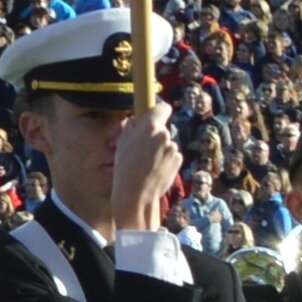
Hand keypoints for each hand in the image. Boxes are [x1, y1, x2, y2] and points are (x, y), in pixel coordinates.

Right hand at [99, 112, 176, 234]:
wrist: (136, 193)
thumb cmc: (125, 167)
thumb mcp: (122, 142)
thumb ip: (132, 126)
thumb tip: (137, 120)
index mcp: (150, 125)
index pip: (163, 108)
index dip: (160, 111)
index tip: (157, 114)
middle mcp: (165, 134)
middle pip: (162, 129)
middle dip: (155, 135)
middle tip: (142, 149)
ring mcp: (173, 147)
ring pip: (167, 143)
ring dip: (160, 149)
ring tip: (147, 163)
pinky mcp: (178, 160)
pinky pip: (172, 155)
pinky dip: (166, 160)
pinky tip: (155, 169)